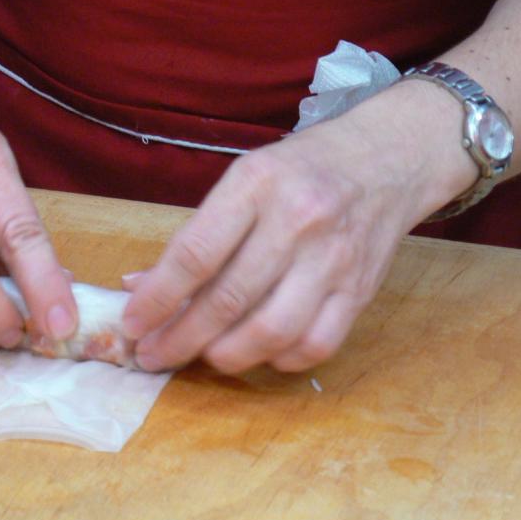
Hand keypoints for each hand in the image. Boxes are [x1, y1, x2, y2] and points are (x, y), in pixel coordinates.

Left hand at [123, 81, 475, 372]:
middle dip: (181, 339)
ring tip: (205, 357)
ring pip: (271, 332)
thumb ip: (197, 236)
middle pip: (228, 300)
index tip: (134, 325)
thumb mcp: (244, 181)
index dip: (157, 299)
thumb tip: (140, 286)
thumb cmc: (302, 170)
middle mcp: (297, 221)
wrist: (386, 159)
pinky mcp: (360, 290)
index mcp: (257, 184)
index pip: (195, 255)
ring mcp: (334, 259)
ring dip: (227, 357)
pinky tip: (262, 352)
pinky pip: (315, 345)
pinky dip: (280, 360)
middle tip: (155, 355)